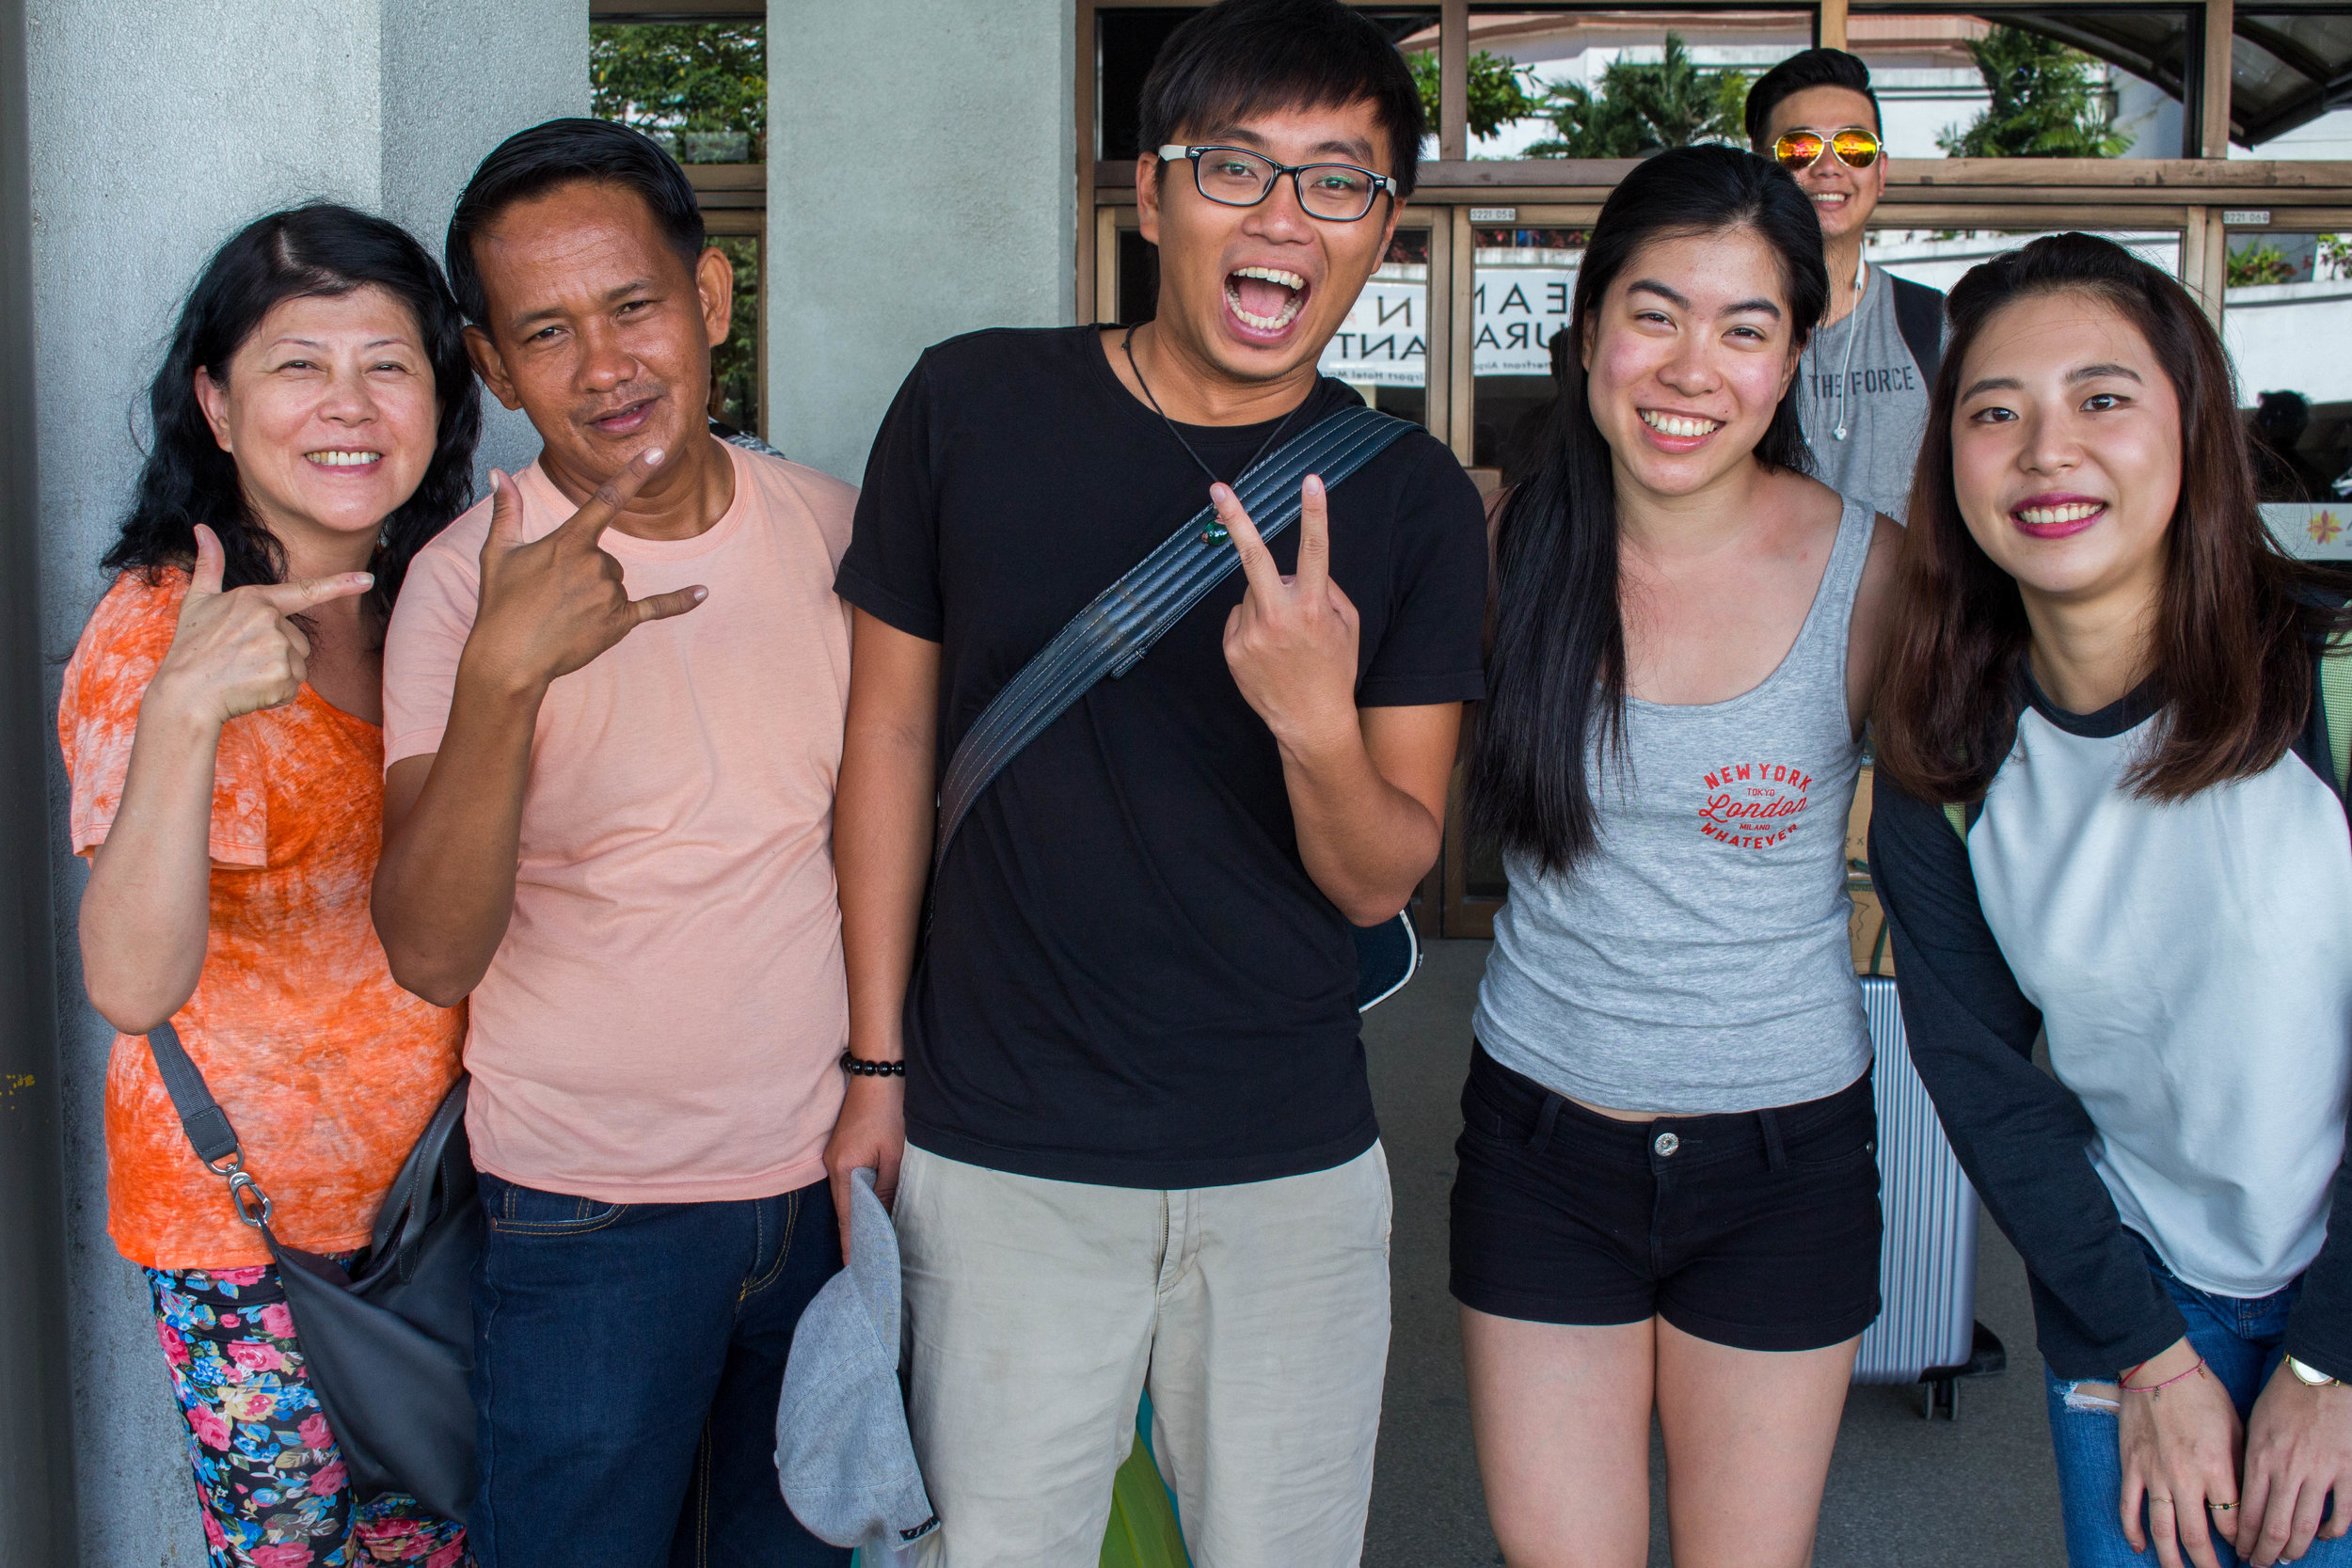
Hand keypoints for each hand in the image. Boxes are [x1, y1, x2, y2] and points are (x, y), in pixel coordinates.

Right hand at [149, 524, 371, 726]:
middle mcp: (271, 620)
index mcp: (256, 599)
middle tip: (242, 660)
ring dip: (278, 675)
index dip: (340, 584)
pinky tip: (250, 690)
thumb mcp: (197, 601)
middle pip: (299, 641)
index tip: (368, 580)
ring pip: (298, 665)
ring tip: (244, 674)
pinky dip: (275, 694)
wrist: (184, 693)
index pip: (305, 590)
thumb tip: (202, 527)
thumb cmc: (191, 648)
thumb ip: (209, 565)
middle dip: (278, 654)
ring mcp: (278, 647)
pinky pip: (293, 688)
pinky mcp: (283, 675)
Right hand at [461, 450, 704, 694]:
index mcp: (569, 542)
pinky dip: (679, 601)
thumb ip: (507, 511)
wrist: (510, 659)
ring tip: (564, 614)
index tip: (657, 451)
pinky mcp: (620, 622)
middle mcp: (596, 564)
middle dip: (584, 573)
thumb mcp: (499, 553)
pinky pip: (656, 607)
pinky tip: (702, 593)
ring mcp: (610, 594)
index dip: (634, 472)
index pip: (607, 498)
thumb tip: (498, 474)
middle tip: (553, 596)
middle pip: (607, 558)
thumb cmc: (501, 605)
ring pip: (616, 582)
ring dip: (596, 595)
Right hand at [823, 1071, 905, 1262]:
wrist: (877, 1078)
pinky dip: (854, 1201)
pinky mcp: (841, 1151)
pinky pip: (846, 1184)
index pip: (846, 1217)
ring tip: (863, 1245)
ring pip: (844, 1197)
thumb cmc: (888, 1114)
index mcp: (844, 1170)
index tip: (852, 1268)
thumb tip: (881, 1220)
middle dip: (851, 1236)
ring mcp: (834, 1158)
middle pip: (842, 1209)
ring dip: (853, 1219)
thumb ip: (886, 1189)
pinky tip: (863, 1211)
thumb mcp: (892, 1155)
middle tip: (860, 1265)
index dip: (851, 1243)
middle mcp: (833, 1166)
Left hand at [1217, 474, 1360, 754]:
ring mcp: (1251, 633)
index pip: (1315, 550)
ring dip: (1266, 601)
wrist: (1310, 721)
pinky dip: (1253, 624)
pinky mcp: (1233, 648)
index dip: (1315, 512)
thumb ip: (1327, 589)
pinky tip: (1269, 649)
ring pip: (1252, 592)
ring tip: (1285, 637)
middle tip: (1217, 489)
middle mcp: (1279, 617)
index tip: (1312, 480)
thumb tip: (1295, 571)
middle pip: (1253, 556)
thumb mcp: (1348, 625)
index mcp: (1313, 607)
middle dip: (1236, 518)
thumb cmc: (1335, 669)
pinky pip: (1239, 617)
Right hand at [2118, 1339, 2243, 1567]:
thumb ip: (2238, 1467)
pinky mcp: (2131, 1466)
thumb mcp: (2236, 1429)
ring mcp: (2154, 1474)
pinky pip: (2129, 1506)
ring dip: (2171, 1559)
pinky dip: (2132, 1530)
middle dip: (2209, 1564)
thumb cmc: (2202, 1393)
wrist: (2158, 1367)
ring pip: (2162, 1530)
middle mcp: (2186, 1478)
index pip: (2231, 1522)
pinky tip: (2139, 1546)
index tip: (2243, 1550)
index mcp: (2217, 1468)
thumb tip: (2242, 1498)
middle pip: (2197, 1537)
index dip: (2239, 1541)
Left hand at [2237, 1362, 2351, 1564]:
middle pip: (2275, 1526)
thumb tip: (2245, 1493)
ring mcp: (2320, 1472)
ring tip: (2287, 1559)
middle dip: (2265, 1552)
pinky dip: (2332, 1530)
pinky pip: (2342, 1512)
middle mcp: (2288, 1470)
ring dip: (2295, 1549)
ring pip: (2306, 1525)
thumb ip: (2250, 1460)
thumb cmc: (2283, 1397)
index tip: (2241, 1553)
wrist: (2321, 1375)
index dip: (2244, 1539)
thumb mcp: (2254, 1426)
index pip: (2248, 1511)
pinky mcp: (2348, 1470)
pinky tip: (2323, 1535)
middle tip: (2260, 1565)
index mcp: (2260, 1458)